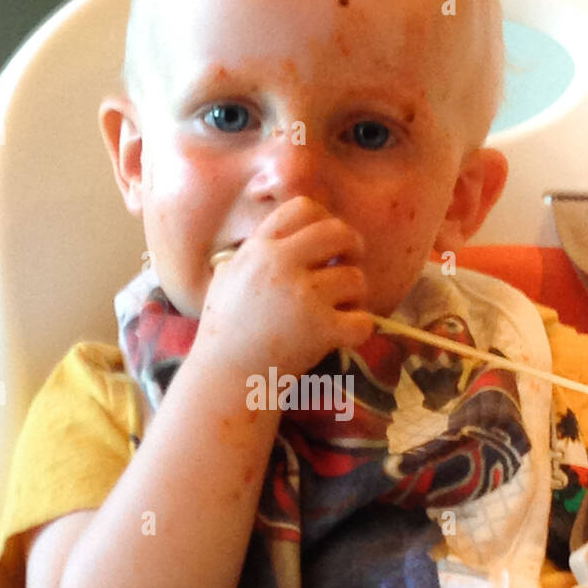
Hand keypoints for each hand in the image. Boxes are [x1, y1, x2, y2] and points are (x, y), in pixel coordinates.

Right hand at [195, 197, 373, 376]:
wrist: (225, 379)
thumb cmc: (224, 333)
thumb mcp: (226, 278)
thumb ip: (252, 252)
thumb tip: (282, 236)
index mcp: (259, 249)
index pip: (304, 208)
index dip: (324, 221)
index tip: (326, 243)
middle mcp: (280, 265)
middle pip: (338, 232)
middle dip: (352, 247)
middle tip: (348, 266)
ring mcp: (302, 296)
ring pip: (355, 278)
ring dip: (354, 296)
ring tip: (338, 310)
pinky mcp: (320, 329)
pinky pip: (362, 320)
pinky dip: (359, 329)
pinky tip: (343, 335)